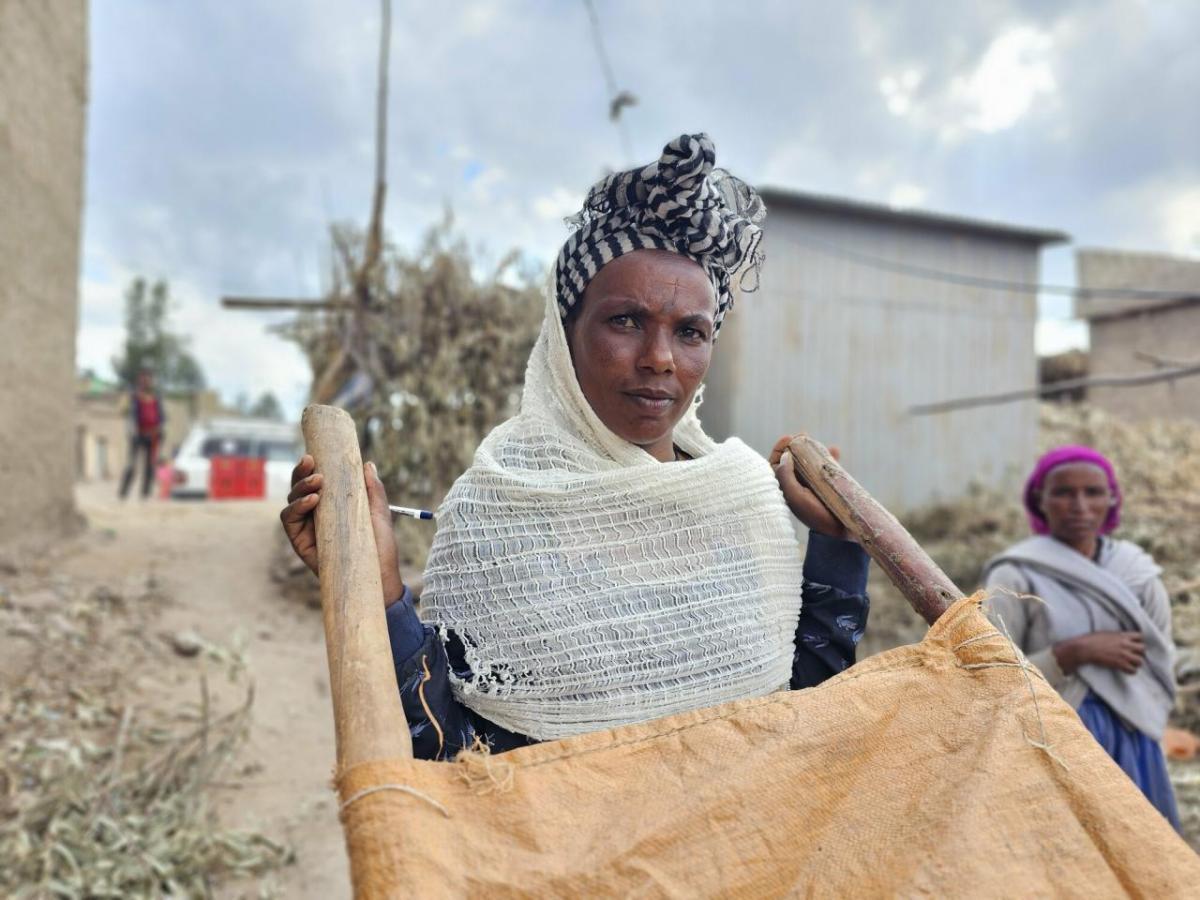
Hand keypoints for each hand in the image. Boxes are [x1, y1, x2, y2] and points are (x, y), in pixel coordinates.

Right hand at [279, 455, 405, 605]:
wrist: (379, 577)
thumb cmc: (379, 547)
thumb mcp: (379, 513)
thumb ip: (373, 490)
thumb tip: (367, 464)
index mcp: (332, 506)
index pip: (315, 483)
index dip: (310, 468)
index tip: (314, 454)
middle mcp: (316, 516)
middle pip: (298, 489)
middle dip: (300, 473)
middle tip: (310, 462)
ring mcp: (307, 529)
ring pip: (291, 502)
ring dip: (300, 488)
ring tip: (317, 483)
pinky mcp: (300, 543)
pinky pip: (289, 521)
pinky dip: (297, 507)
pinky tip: (312, 500)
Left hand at [769, 435, 848, 539]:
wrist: (839, 530)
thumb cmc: (814, 515)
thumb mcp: (796, 497)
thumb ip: (786, 477)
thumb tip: (784, 457)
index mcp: (786, 488)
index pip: (776, 465)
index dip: (779, 450)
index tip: (787, 438)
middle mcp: (798, 485)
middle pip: (792, 460)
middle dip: (795, 445)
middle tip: (802, 434)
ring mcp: (814, 484)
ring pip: (809, 462)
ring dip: (810, 448)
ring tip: (812, 438)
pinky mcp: (830, 485)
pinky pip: (828, 468)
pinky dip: (831, 457)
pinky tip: (835, 450)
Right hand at [1054, 631, 1145, 674]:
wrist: (1085, 648)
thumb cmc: (1092, 639)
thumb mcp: (1107, 633)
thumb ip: (1118, 636)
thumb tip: (1123, 639)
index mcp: (1122, 636)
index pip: (1140, 636)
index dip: (1139, 641)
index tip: (1135, 644)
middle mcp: (1126, 645)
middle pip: (1143, 649)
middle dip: (1139, 652)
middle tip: (1133, 654)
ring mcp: (1123, 655)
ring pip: (1140, 661)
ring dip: (1136, 663)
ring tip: (1130, 663)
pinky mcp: (1120, 664)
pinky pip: (1133, 670)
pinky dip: (1131, 671)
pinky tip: (1125, 669)